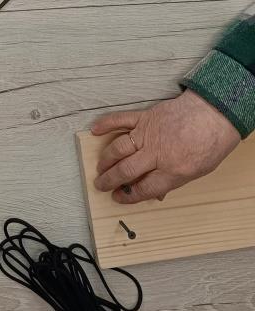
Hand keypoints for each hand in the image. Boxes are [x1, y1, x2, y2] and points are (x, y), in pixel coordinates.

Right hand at [90, 90, 240, 203]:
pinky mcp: (145, 117)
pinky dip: (106, 124)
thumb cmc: (211, 142)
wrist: (215, 113)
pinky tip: (95, 130)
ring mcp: (149, 133)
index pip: (143, 188)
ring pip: (119, 149)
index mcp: (173, 170)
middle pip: (126, 170)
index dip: (128, 196)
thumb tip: (155, 191)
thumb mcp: (198, 171)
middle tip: (100, 185)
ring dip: (106, 160)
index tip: (119, 197)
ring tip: (99, 168)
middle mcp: (157, 154)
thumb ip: (174, 180)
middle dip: (110, 180)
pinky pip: (121, 120)